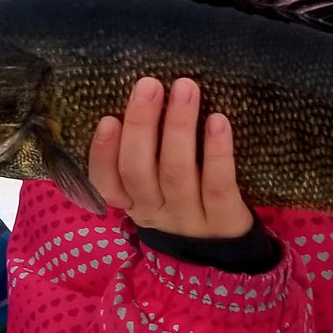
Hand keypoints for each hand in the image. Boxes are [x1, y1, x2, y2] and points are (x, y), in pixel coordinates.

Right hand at [88, 76, 253, 237]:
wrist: (230, 248)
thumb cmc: (186, 200)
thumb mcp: (157, 187)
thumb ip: (146, 152)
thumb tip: (144, 96)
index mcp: (132, 202)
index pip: (105, 183)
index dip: (102, 153)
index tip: (107, 118)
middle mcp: (155, 212)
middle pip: (138, 171)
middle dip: (141, 124)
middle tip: (149, 84)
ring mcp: (189, 219)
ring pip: (176, 172)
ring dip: (178, 127)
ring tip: (185, 88)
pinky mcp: (224, 219)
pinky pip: (217, 184)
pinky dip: (216, 152)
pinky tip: (218, 121)